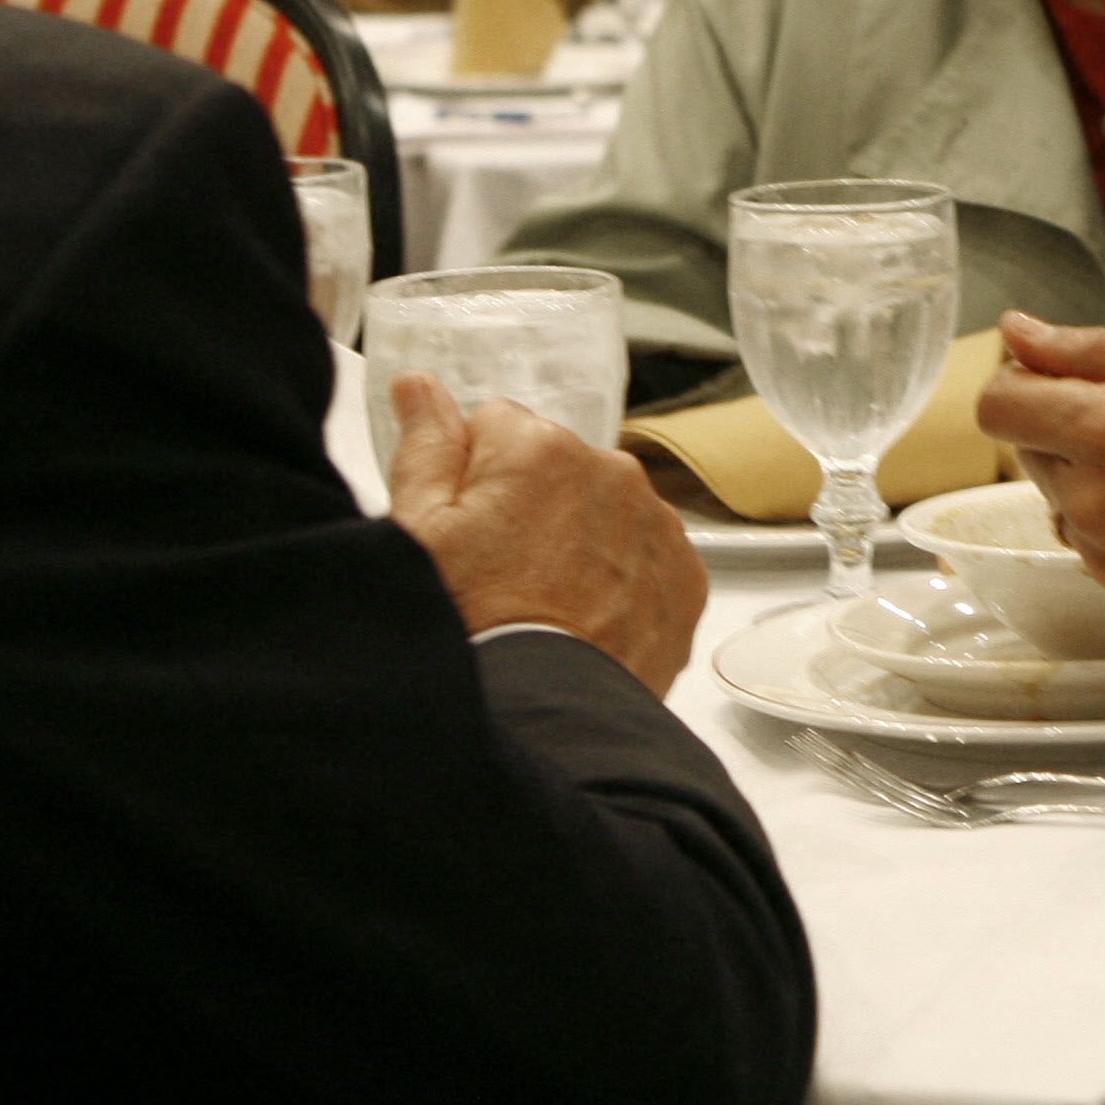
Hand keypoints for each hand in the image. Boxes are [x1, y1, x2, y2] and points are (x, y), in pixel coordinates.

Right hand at [386, 374, 708, 692]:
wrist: (540, 717)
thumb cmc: (472, 631)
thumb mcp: (418, 532)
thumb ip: (426, 445)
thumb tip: (420, 387)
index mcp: (540, 449)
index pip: (496, 426)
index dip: (472, 477)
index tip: (467, 527)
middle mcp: (612, 472)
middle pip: (555, 465)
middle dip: (530, 503)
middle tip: (501, 573)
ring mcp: (656, 524)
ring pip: (604, 509)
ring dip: (580, 538)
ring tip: (543, 602)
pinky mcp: (686, 576)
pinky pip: (646, 556)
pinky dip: (622, 579)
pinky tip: (584, 619)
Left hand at [978, 313, 1104, 625]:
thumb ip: (1095, 351)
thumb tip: (1019, 332)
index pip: (997, 407)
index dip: (1022, 382)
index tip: (1060, 375)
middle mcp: (1095, 503)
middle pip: (1030, 452)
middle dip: (1069, 426)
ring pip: (1065, 501)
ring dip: (1097, 477)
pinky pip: (1099, 545)